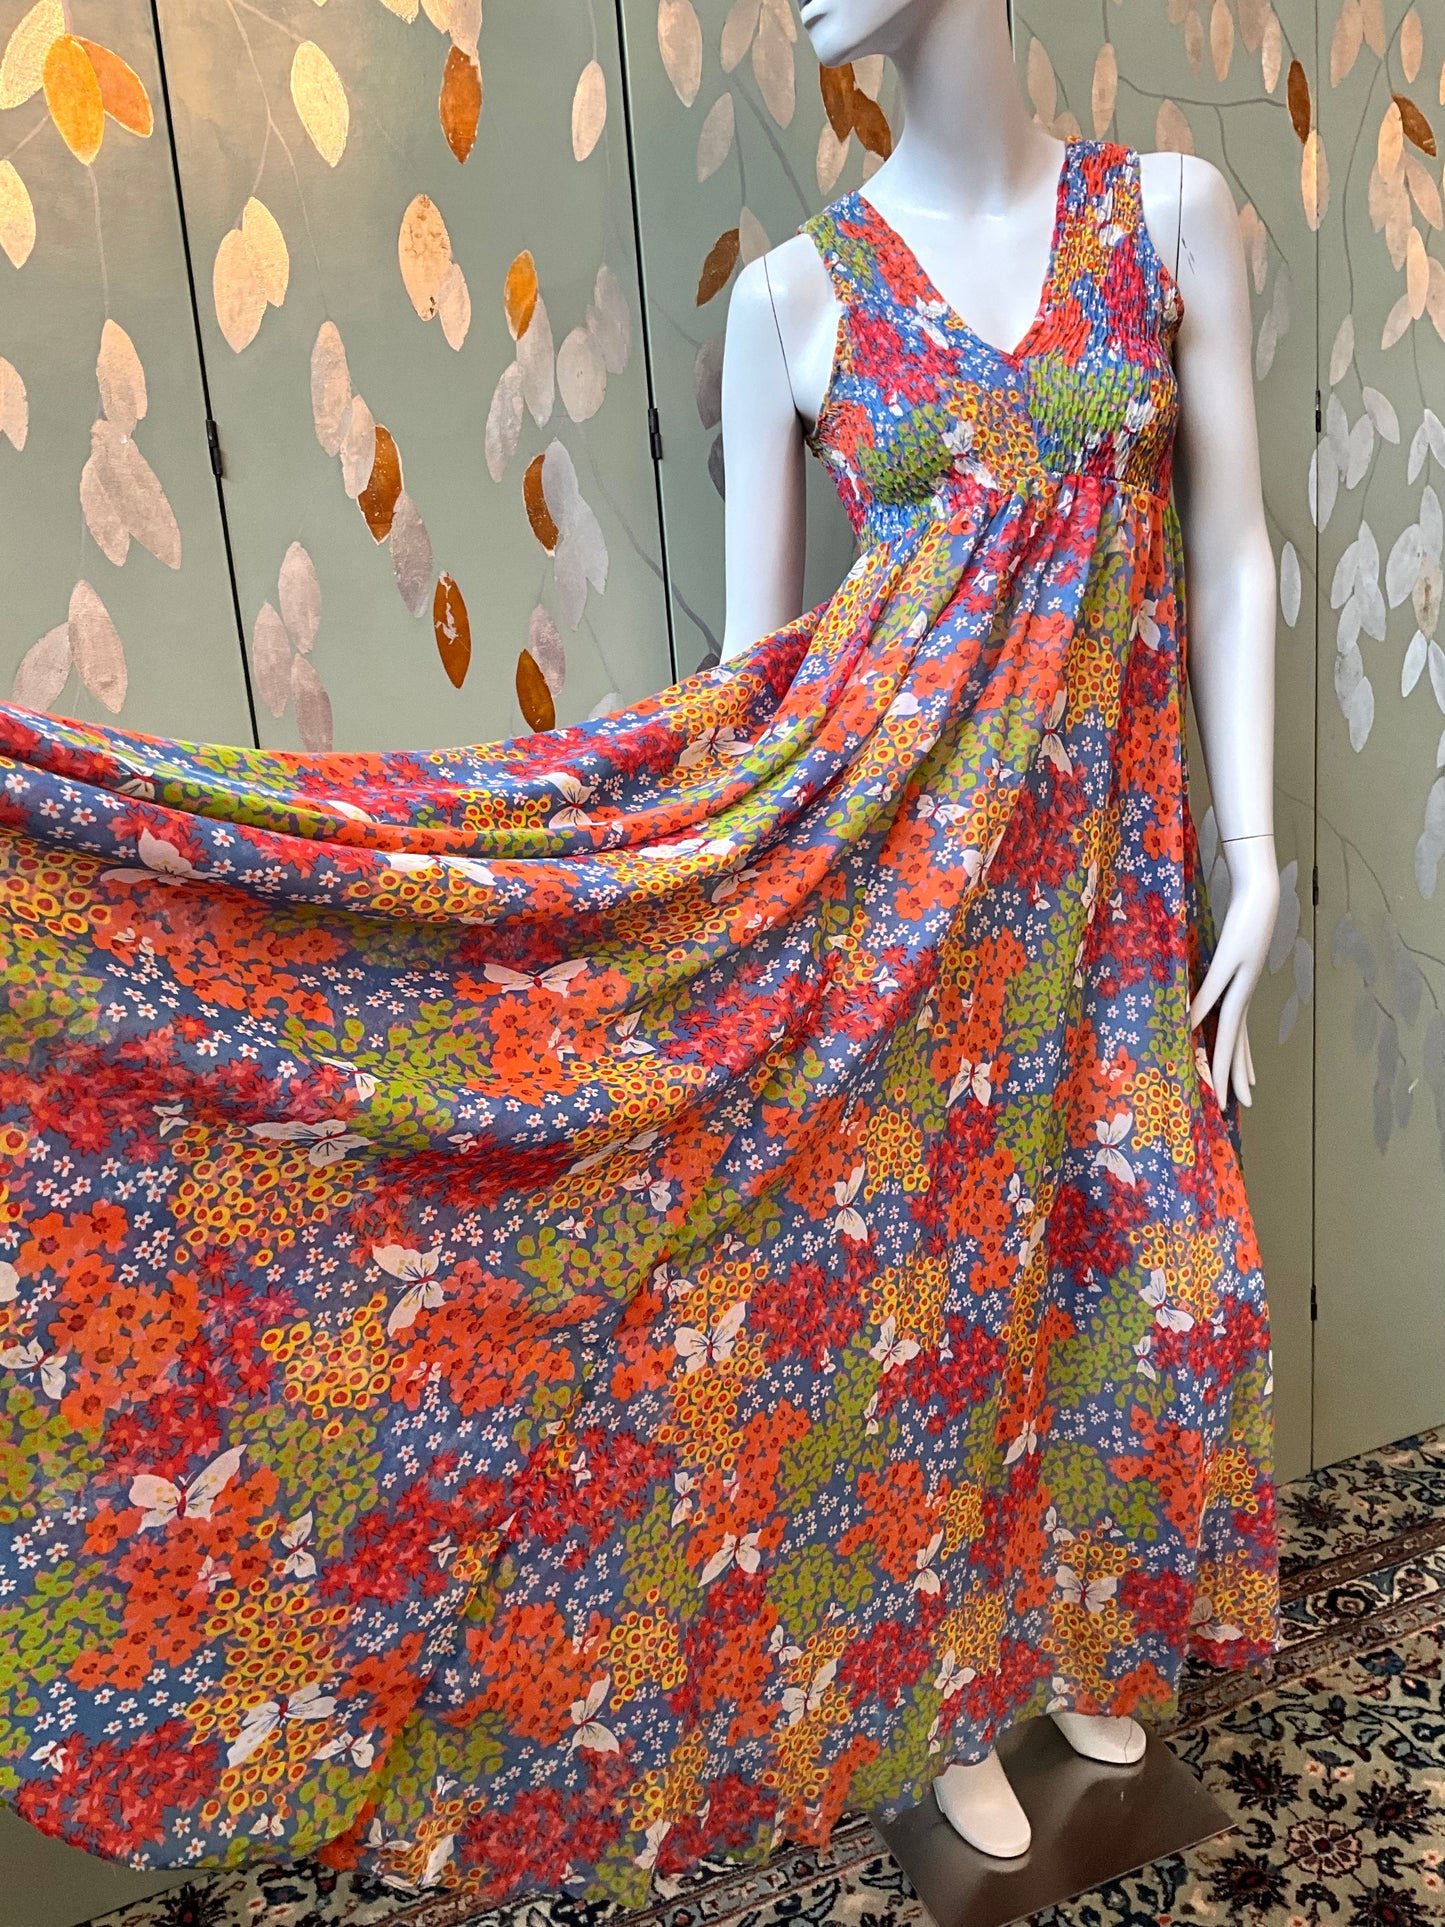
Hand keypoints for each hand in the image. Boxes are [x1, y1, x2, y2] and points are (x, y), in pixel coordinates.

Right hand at [1187, 834, 1278, 1109]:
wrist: (1261, 893)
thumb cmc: (1243, 919)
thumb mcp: (1226, 954)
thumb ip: (1213, 977)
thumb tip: (1201, 995)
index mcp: (1242, 992)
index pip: (1240, 1036)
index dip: (1241, 1064)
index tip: (1245, 1090)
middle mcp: (1244, 992)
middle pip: (1238, 1042)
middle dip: (1238, 1076)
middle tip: (1241, 1106)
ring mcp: (1239, 980)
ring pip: (1229, 1028)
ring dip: (1223, 1060)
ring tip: (1222, 1088)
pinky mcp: (1229, 961)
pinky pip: (1211, 992)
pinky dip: (1200, 1010)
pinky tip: (1189, 1028)